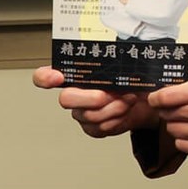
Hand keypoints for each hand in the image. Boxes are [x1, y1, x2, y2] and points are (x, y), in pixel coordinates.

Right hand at [32, 66, 158, 137]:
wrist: (143, 99)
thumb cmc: (128, 77)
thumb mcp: (120, 63)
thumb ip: (112, 61)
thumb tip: (117, 60)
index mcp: (74, 73)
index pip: (44, 76)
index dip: (45, 77)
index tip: (58, 77)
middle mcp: (73, 94)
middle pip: (66, 99)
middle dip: (91, 98)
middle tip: (111, 94)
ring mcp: (81, 112)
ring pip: (89, 115)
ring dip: (114, 107)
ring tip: (128, 98)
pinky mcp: (92, 128)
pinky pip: (100, 128)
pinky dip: (118, 119)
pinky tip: (125, 110)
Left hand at [148, 69, 187, 156]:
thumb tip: (168, 74)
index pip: (166, 96)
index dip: (155, 97)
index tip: (153, 97)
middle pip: (166, 113)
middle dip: (168, 109)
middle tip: (178, 106)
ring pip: (171, 129)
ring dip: (176, 124)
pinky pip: (180, 144)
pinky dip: (184, 138)